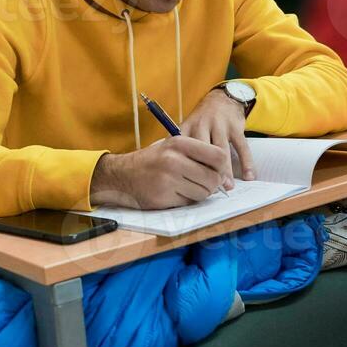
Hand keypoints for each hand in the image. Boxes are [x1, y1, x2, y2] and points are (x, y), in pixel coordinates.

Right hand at [89, 137, 230, 209]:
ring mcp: (168, 180)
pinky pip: (189, 202)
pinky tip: (175, 193)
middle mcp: (174, 160)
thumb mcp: (172, 147)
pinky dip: (186, 200)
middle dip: (213, 185)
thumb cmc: (152, 160)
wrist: (122, 175)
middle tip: (205, 184)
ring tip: (188, 187)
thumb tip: (224, 173)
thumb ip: (197, 155)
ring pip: (203, 193)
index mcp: (179, 143)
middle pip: (213, 178)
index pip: (218, 156)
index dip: (222, 167)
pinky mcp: (163, 197)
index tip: (218, 172)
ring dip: (200, 194)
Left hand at [182, 89, 254, 182]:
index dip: (186, 167)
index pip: (183, 149)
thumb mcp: (187, 130)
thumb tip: (176, 177)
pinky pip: (242, 146)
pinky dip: (247, 162)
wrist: (220, 99)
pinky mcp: (235, 126)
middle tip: (210, 188)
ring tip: (228, 187)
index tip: (189, 184)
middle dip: (206, 171)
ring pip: (222, 151)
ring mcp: (219, 125)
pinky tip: (249, 177)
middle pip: (202, 151)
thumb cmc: (201, 122)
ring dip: (226, 170)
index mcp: (186, 127)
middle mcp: (201, 124)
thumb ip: (181, 149)